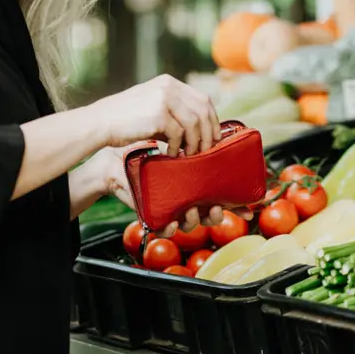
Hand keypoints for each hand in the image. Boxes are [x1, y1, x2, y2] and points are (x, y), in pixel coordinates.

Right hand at [87, 74, 220, 156]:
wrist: (101, 121)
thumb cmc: (127, 119)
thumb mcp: (153, 106)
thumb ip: (174, 112)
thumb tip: (200, 131)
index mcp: (169, 83)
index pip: (203, 99)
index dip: (212, 120)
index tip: (213, 137)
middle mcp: (168, 87)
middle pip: (203, 110)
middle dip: (208, 133)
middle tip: (205, 150)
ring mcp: (163, 99)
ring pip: (194, 123)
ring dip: (194, 143)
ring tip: (187, 154)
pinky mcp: (158, 115)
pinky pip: (178, 134)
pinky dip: (177, 147)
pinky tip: (170, 153)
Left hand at [88, 144, 251, 237]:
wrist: (113, 160)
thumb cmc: (142, 150)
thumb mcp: (170, 141)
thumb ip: (190, 137)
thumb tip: (215, 126)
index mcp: (194, 184)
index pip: (218, 197)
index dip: (231, 204)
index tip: (241, 203)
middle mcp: (185, 198)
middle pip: (208, 215)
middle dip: (214, 214)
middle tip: (214, 206)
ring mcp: (169, 207)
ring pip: (190, 223)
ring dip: (194, 219)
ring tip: (191, 210)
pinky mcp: (152, 214)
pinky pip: (165, 227)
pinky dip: (170, 227)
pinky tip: (171, 222)